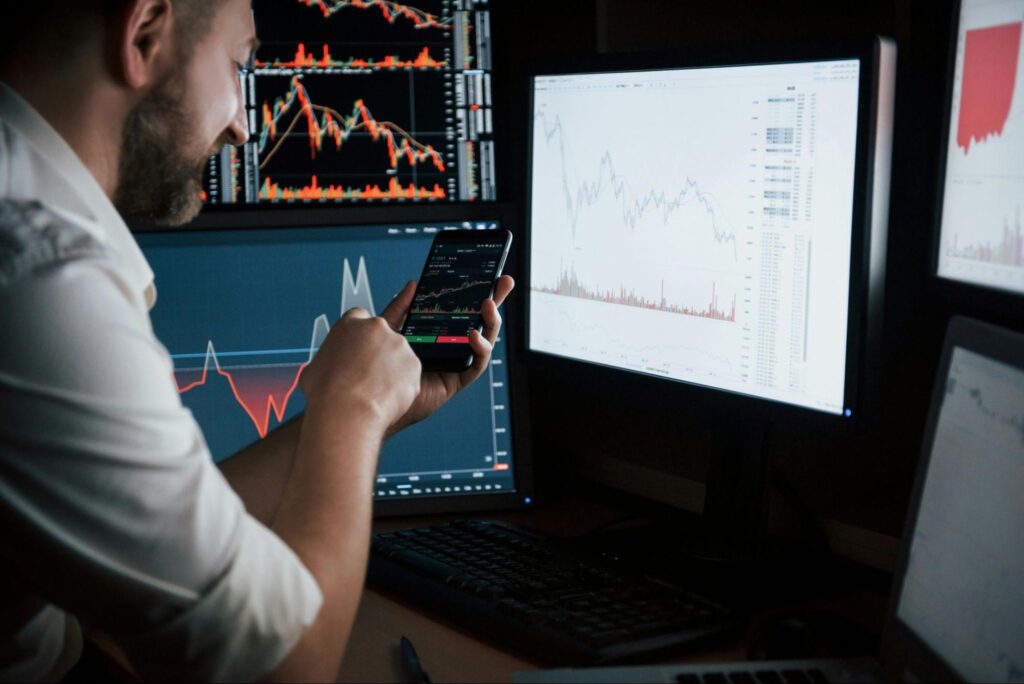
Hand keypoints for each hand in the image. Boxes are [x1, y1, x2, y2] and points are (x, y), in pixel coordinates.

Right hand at [299, 307, 420, 433]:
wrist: (346, 410)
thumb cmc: (324, 392)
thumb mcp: (314, 366)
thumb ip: (329, 360)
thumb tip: (330, 368)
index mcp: (351, 323)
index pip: (359, 318)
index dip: (360, 337)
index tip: (360, 349)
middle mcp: (377, 328)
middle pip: (382, 335)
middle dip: (378, 353)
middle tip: (368, 375)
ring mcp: (398, 345)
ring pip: (398, 355)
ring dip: (391, 370)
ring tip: (375, 391)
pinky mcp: (413, 363)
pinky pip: (409, 374)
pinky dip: (402, 385)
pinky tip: (387, 398)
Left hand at [380, 275, 514, 436]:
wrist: (374, 398)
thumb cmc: (381, 369)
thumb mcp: (391, 330)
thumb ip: (402, 308)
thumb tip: (413, 284)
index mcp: (439, 333)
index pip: (463, 309)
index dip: (478, 292)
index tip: (491, 274)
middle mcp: (453, 347)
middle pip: (480, 321)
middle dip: (495, 301)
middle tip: (505, 282)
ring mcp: (458, 363)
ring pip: (484, 340)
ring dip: (490, 322)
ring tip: (488, 305)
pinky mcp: (458, 380)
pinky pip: (477, 364)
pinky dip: (480, 349)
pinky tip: (473, 335)